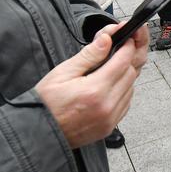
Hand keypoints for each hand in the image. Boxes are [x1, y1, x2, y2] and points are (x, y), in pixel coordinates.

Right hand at [35, 24, 143, 147]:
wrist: (39, 131)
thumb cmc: (46, 103)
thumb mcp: (63, 72)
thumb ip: (89, 55)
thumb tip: (106, 40)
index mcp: (95, 90)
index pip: (123, 62)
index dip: (127, 47)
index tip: (126, 40)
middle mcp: (106, 106)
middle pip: (130, 75)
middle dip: (126, 61)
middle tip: (117, 53)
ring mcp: (109, 119)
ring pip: (131, 90)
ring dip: (125, 77)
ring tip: (109, 71)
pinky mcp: (109, 127)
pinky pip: (125, 104)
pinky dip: (122, 93)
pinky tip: (109, 88)